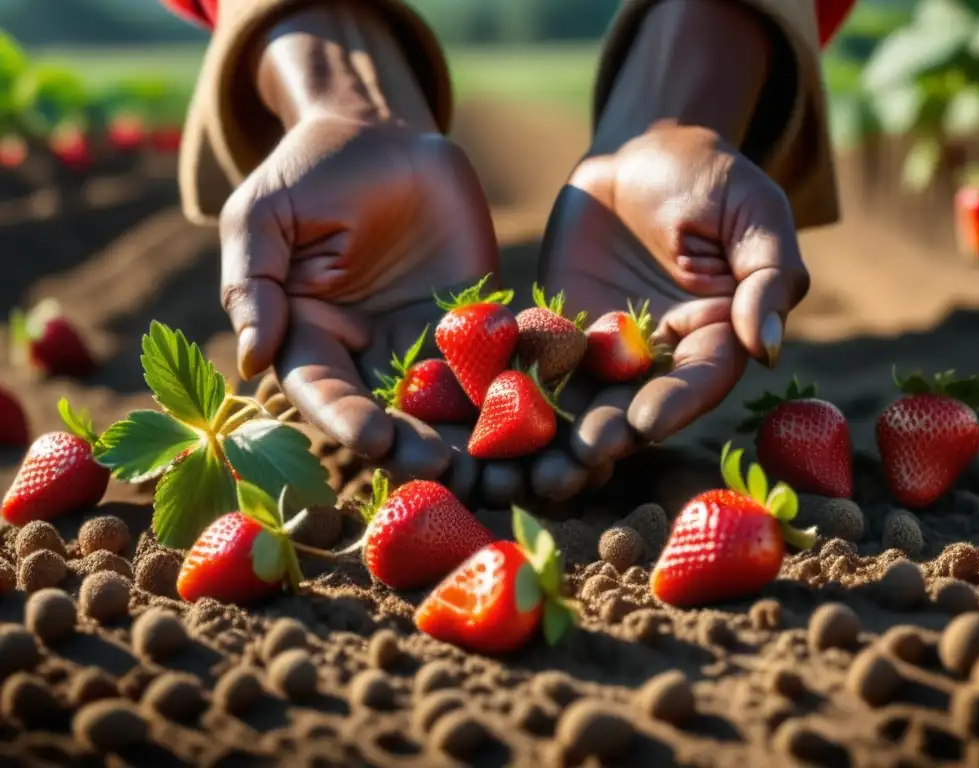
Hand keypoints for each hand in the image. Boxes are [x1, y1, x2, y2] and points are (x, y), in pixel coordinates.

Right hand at [219, 116, 498, 482]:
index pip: (322, 392)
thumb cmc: (311, 171)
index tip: (373, 440)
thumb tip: (251, 358)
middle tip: (447, 468)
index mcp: (311, 339)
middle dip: (415, 445)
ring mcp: (424, 343)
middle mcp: (367, 355)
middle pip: (389, 414)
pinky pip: (495, 360)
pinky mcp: (474, 323)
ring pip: (446, 403)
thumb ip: (252, 284)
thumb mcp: (263, 216)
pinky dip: (515, 390)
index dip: (345, 419)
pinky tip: (540, 415)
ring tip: (498, 466)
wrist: (383, 132)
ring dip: (470, 437)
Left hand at [534, 124, 809, 497]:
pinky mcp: (559, 333)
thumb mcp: (755, 211)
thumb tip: (767, 345)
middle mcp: (659, 357)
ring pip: (584, 397)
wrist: (637, 154)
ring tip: (536, 461)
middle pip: (636, 404)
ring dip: (560, 431)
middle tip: (582, 454)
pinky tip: (489, 412)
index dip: (674, 403)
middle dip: (610, 432)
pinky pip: (536, 362)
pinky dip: (515, 388)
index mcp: (715, 338)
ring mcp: (605, 349)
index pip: (699, 380)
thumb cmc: (708, 176)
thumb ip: (769, 276)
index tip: (646, 423)